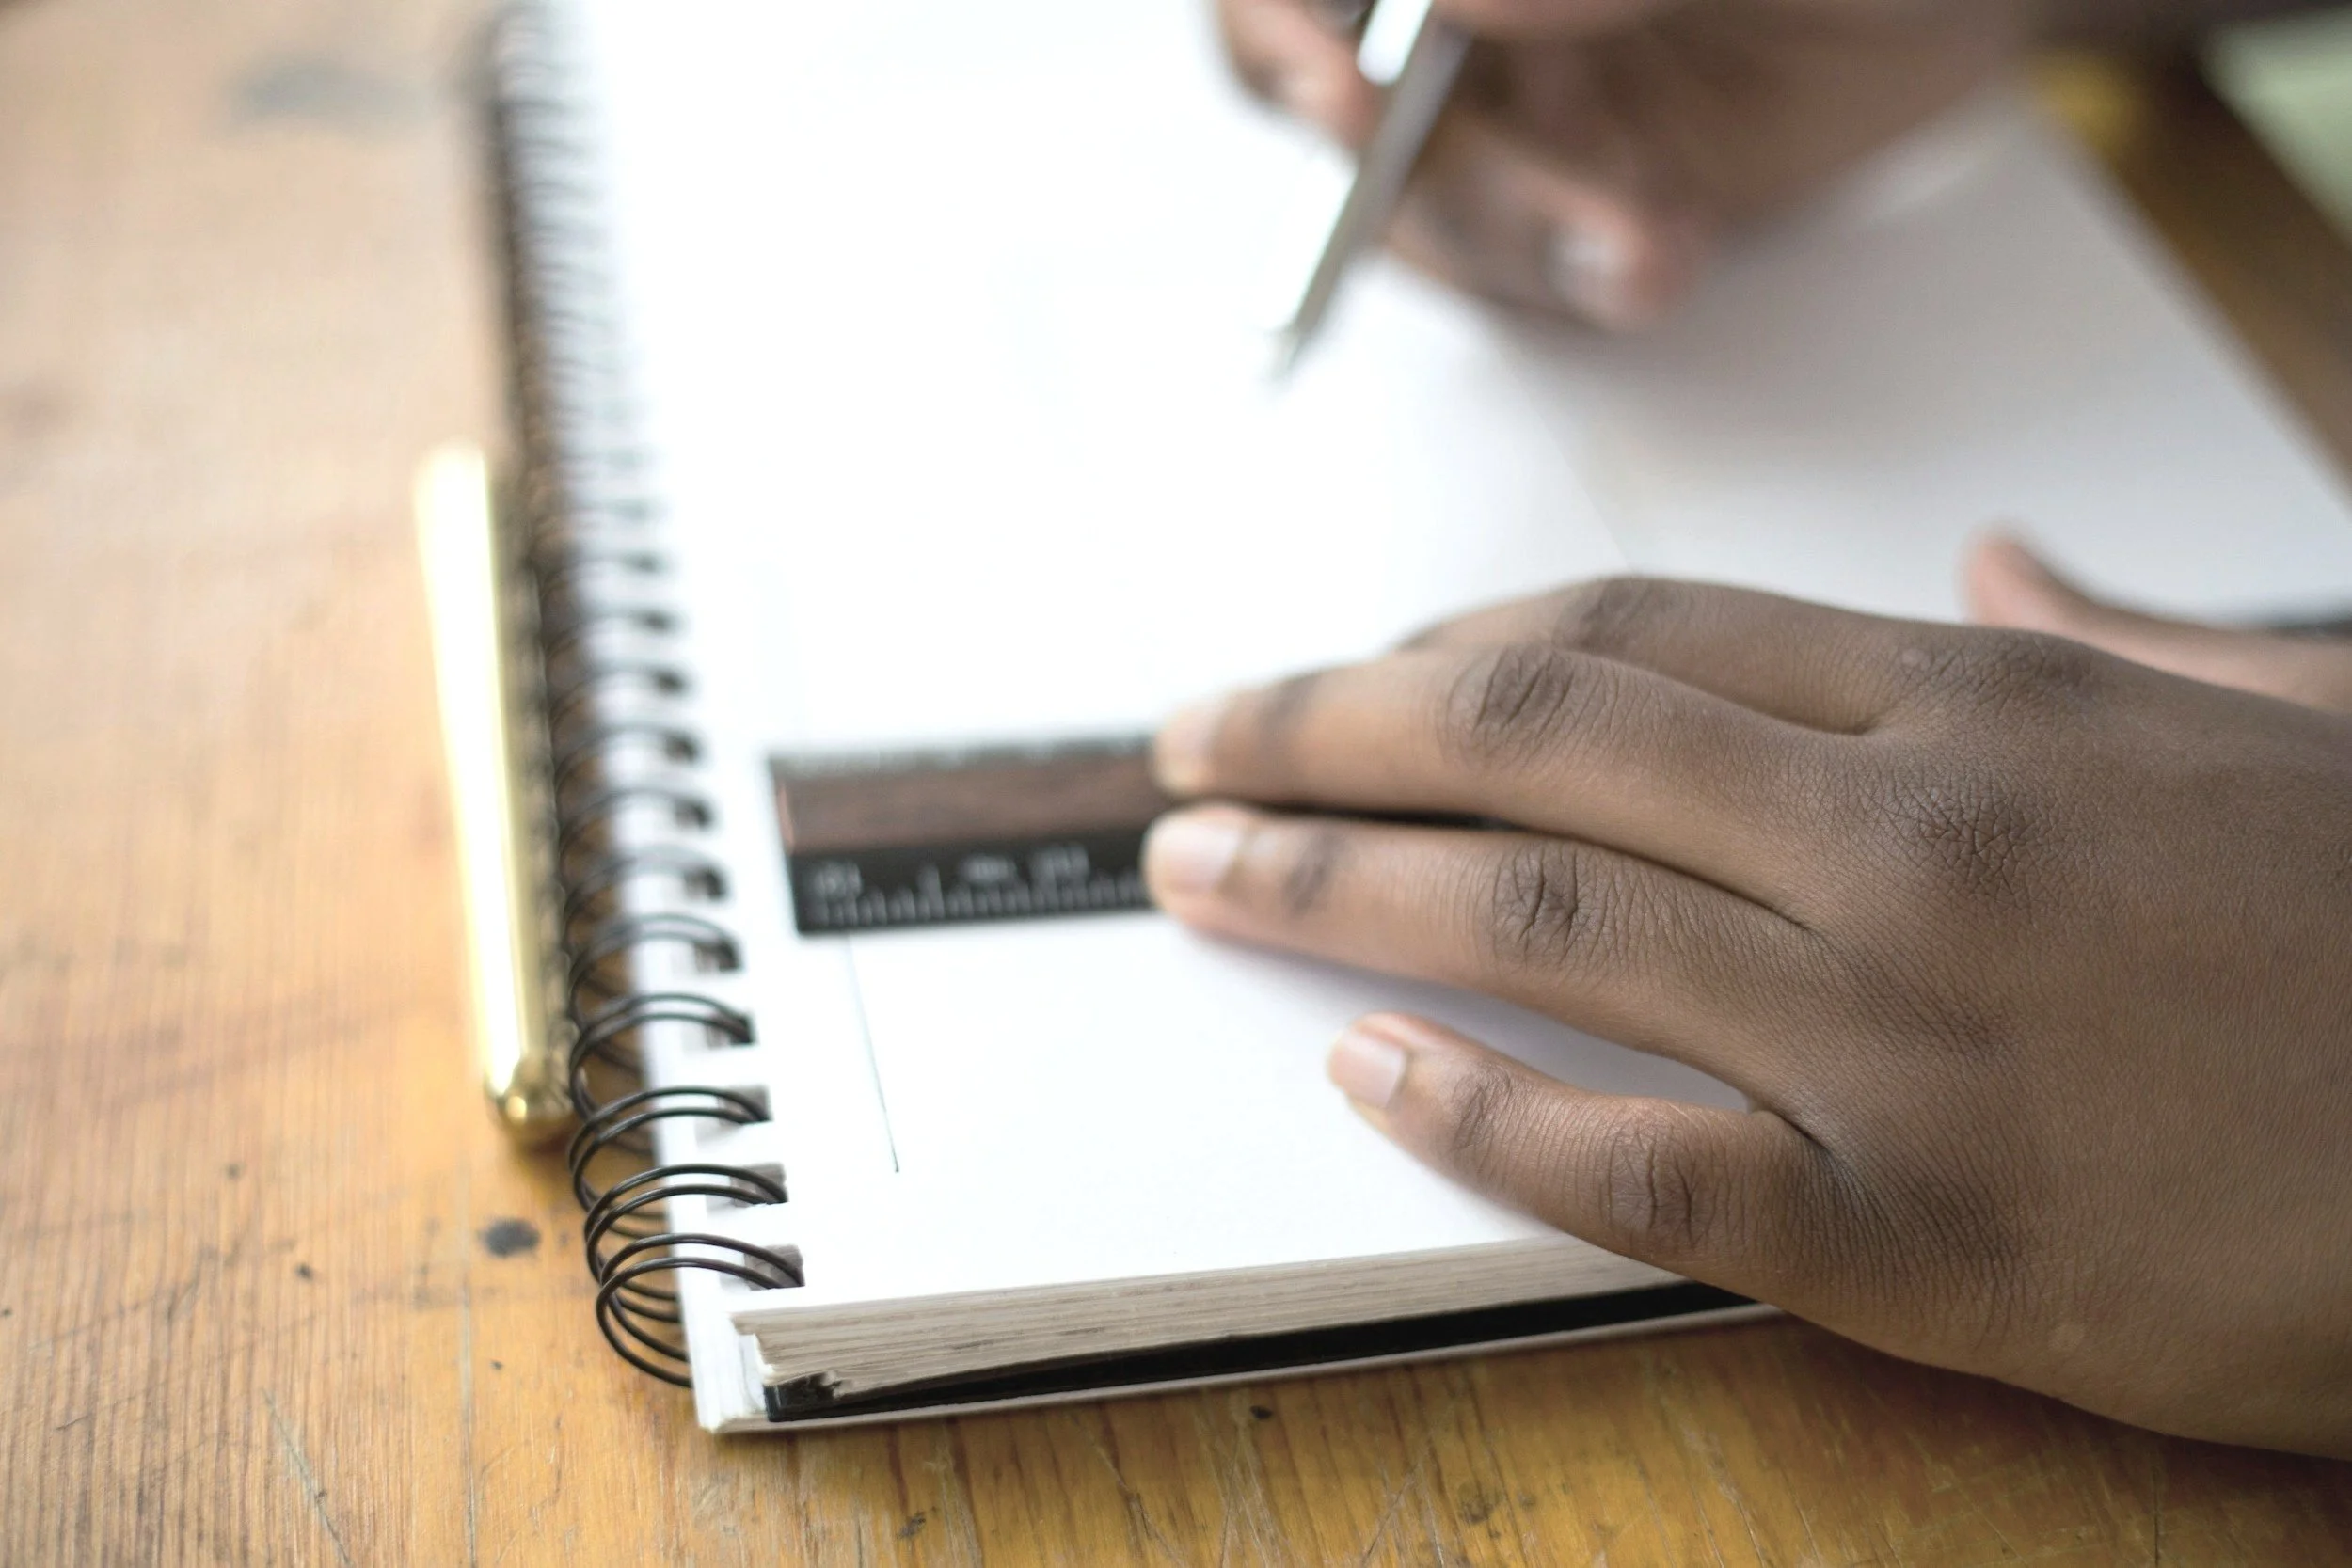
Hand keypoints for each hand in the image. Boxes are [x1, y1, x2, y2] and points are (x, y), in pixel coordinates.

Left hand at [1142, 544, 2351, 1454]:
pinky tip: (1364, 1082)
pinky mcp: (1922, 1234)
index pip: (1626, 633)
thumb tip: (1996, 554)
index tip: (1333, 676)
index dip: (1438, 646)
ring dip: (1325, 890)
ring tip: (1194, 875)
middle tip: (1184, 749)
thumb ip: (2108, 630)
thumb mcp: (2280, 717)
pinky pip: (1635, 1158)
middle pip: (1533, 738)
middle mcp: (1912, 839)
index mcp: (1980, 703)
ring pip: (1535, 923)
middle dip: (1318, 733)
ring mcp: (1905, 1036)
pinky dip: (1474, 1116)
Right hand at [1219, 0, 2027, 325]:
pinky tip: (1667, 246)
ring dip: (1527, 241)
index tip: (1340, 90)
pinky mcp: (1582, 180)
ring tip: (1650, 239)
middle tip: (1548, 205)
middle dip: (1435, 176)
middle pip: (1338, 101)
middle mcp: (1469, 7)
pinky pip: (1531, 263)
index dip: (1285, 32)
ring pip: (1432, 203)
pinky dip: (1590, 275)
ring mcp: (1517, 91)